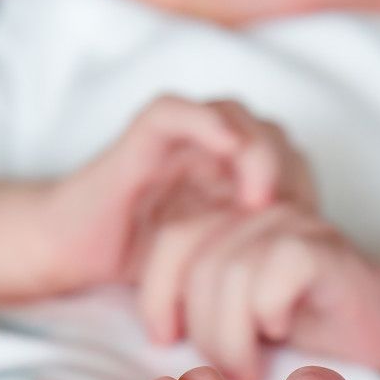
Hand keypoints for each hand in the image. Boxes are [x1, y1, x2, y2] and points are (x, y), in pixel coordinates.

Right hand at [49, 96, 316, 294]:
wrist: (67, 253)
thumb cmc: (137, 261)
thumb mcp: (210, 260)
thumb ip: (253, 250)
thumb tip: (313, 268)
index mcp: (229, 173)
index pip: (289, 156)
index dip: (305, 185)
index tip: (308, 228)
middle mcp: (207, 148)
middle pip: (270, 130)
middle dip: (288, 167)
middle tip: (292, 213)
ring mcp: (176, 139)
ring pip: (232, 111)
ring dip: (256, 147)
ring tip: (261, 196)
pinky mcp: (139, 138)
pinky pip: (173, 111)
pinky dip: (204, 120)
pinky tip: (227, 147)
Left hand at [136, 203, 379, 379]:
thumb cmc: (307, 323)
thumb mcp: (234, 314)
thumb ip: (197, 301)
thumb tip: (154, 329)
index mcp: (230, 218)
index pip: (171, 238)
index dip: (158, 293)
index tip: (166, 338)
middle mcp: (259, 209)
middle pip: (194, 255)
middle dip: (201, 327)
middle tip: (228, 365)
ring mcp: (293, 221)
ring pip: (230, 271)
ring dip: (232, 336)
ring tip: (251, 364)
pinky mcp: (324, 246)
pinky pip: (272, 272)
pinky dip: (269, 312)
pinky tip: (283, 327)